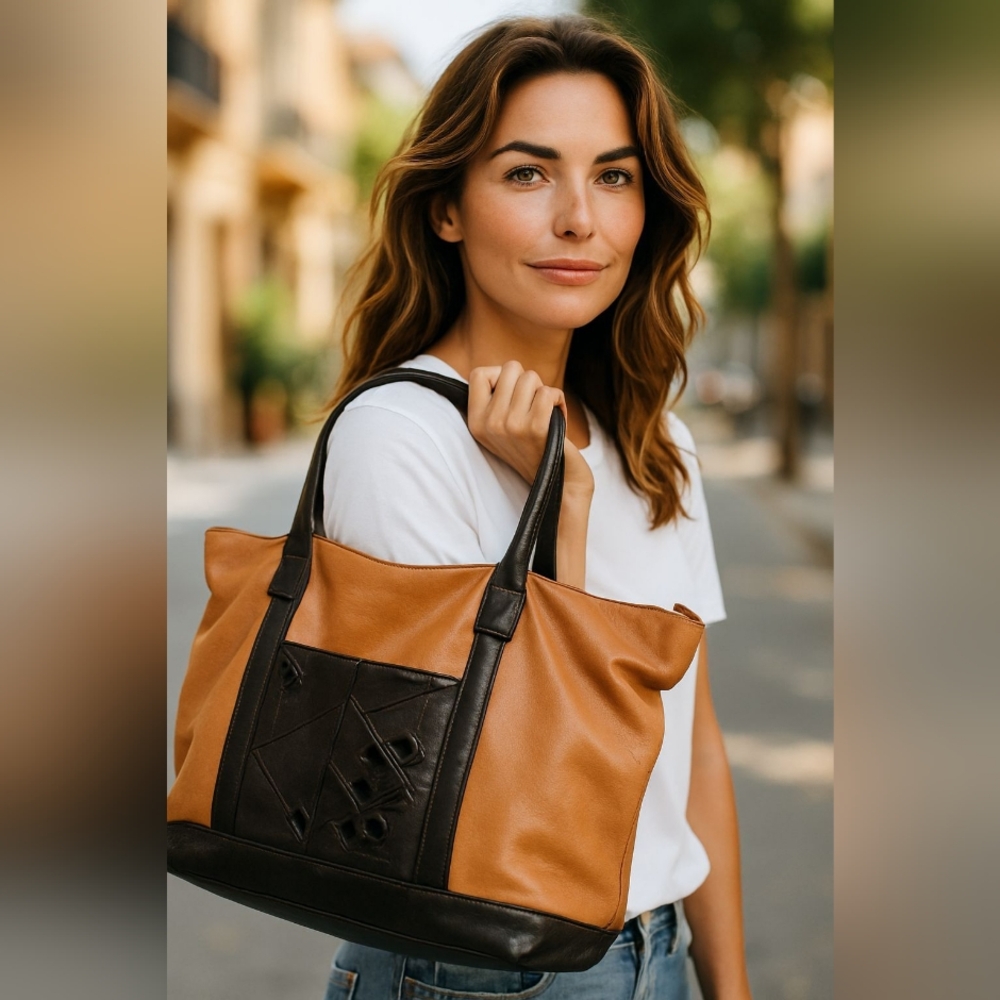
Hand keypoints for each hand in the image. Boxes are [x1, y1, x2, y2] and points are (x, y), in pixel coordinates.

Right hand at [467, 361, 593, 498]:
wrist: (556, 483)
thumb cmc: (533, 447)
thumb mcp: (502, 426)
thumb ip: (495, 399)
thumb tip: (500, 369)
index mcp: (476, 422)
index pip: (478, 374)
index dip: (500, 376)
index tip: (512, 395)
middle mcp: (489, 423)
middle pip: (510, 369)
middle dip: (528, 382)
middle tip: (533, 406)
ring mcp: (510, 426)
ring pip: (531, 378)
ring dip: (544, 391)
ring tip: (545, 413)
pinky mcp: (534, 429)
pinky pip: (548, 392)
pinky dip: (558, 399)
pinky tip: (558, 415)